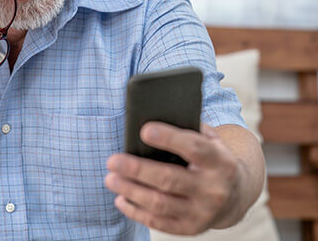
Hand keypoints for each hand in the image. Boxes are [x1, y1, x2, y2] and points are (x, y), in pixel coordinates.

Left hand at [104, 122, 245, 234]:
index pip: (194, 148)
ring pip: (160, 203)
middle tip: (112, 160)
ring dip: (131, 191)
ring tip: (110, 178)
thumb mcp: (210, 140)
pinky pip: (158, 222)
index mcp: (220, 161)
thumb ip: (188, 128)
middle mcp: (213, 189)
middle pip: (170, 179)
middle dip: (138, 170)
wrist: (235, 196)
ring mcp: (202, 212)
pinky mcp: (190, 228)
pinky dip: (136, 211)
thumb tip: (151, 117)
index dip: (169, 138)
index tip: (144, 131)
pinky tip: (120, 199)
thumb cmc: (211, 158)